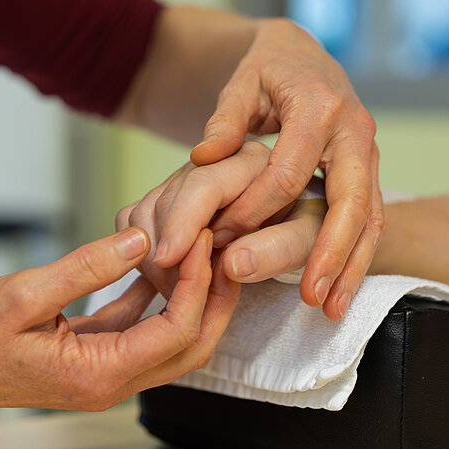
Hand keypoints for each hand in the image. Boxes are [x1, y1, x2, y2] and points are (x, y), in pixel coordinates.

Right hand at [0, 227, 238, 411]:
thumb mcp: (24, 295)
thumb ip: (87, 267)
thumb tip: (140, 239)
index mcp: (99, 374)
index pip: (175, 330)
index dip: (196, 282)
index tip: (201, 239)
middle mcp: (113, 382)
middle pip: (191, 344)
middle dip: (214, 297)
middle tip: (223, 249)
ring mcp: (109, 373)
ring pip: (174, 339)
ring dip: (193, 297)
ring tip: (202, 251)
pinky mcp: (99, 357)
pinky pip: (143, 329)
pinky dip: (159, 298)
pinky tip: (160, 264)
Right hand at [118, 141, 325, 296]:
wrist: (297, 222)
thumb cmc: (313, 230)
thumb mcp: (310, 241)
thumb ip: (279, 249)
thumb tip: (234, 264)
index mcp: (254, 160)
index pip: (203, 185)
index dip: (184, 223)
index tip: (170, 260)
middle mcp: (216, 159)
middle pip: (167, 199)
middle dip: (167, 246)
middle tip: (178, 288)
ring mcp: (186, 175)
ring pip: (146, 209)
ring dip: (154, 252)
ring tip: (184, 286)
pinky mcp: (168, 191)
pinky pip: (135, 219)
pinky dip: (144, 250)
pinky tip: (174, 273)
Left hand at [159, 18, 382, 318]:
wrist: (305, 56)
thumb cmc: (269, 70)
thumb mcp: (241, 81)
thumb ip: (224, 119)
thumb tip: (205, 156)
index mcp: (319, 107)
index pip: (289, 173)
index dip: (255, 210)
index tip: (221, 237)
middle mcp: (354, 131)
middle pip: (349, 201)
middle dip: (329, 252)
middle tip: (311, 297)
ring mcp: (368, 153)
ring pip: (370, 219)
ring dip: (351, 267)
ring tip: (330, 308)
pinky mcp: (369, 172)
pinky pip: (372, 221)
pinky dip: (358, 259)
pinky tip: (340, 293)